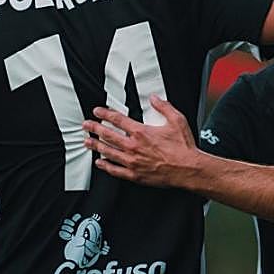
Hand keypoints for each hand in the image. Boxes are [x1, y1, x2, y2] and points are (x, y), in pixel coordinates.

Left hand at [83, 96, 201, 186]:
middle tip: (86, 125)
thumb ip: (164, 107)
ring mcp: (132, 161)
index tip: (98, 111)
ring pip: (108, 152)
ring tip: (87, 142)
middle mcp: (133, 146)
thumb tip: (155, 98)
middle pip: (108, 135)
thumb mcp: (177, 121)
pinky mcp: (135, 175)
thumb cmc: (183, 148)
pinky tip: (99, 163)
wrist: (188, 169)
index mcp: (141, 132)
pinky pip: (115, 170)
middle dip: (94, 128)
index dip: (105, 114)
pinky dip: (105, 166)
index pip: (118, 120)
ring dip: (96, 146)